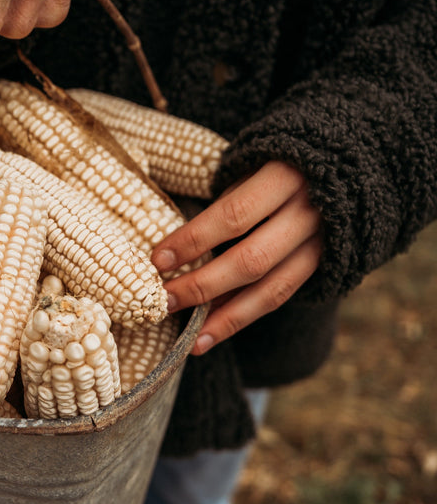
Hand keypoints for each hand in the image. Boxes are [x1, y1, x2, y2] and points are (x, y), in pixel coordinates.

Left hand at [152, 161, 322, 354]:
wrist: (346, 166)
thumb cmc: (278, 163)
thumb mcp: (252, 166)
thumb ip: (224, 205)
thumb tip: (177, 253)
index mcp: (287, 176)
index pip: (234, 215)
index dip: (194, 240)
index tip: (158, 259)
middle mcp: (309, 213)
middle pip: (251, 260)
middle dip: (203, 286)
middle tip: (165, 301)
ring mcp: (321, 243)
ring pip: (270, 290)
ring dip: (224, 318)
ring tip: (191, 339)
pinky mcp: (323, 265)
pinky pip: (280, 297)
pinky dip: (242, 317)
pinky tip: (211, 334)